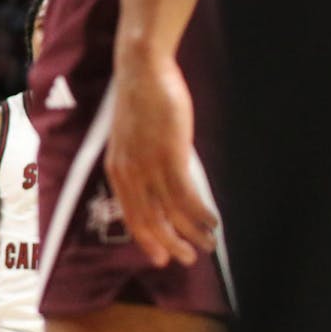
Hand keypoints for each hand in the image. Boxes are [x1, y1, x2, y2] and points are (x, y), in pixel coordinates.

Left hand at [106, 51, 217, 266]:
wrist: (142, 72)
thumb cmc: (141, 102)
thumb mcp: (132, 141)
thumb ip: (141, 166)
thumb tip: (160, 188)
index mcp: (117, 171)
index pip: (131, 216)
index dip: (148, 240)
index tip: (161, 259)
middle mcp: (129, 173)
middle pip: (151, 222)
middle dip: (172, 245)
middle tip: (190, 258)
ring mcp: (148, 166)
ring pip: (172, 213)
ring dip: (193, 233)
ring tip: (209, 243)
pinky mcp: (170, 155)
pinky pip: (186, 196)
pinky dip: (201, 214)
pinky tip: (213, 221)